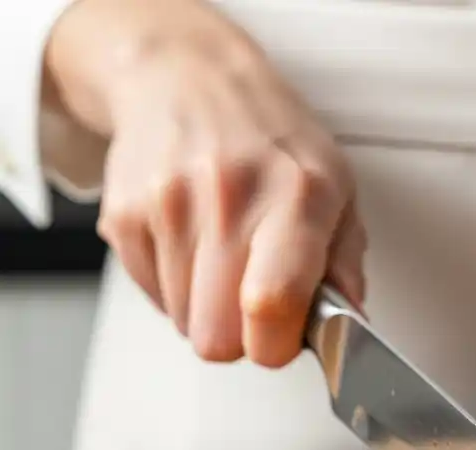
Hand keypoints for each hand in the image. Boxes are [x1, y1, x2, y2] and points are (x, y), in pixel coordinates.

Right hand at [47, 0, 364, 366]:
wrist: (189, 78)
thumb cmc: (274, 145)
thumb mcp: (338, 191)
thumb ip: (346, 268)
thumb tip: (351, 330)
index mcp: (297, 195)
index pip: (271, 301)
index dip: (274, 344)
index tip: (281, 338)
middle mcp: (229, 196)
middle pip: (218, 337)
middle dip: (242, 338)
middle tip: (256, 303)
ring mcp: (169, 204)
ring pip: (186, 325)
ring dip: (210, 311)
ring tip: (226, 261)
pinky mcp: (124, 216)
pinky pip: (156, 300)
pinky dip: (177, 288)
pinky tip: (194, 247)